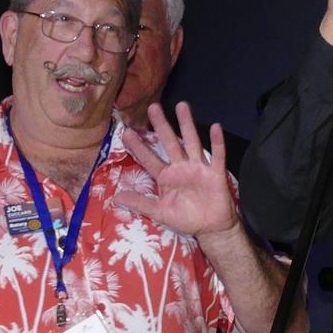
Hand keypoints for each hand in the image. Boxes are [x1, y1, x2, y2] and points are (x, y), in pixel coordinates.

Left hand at [112, 102, 239, 240]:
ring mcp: (198, 168)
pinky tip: (215, 127)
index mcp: (166, 176)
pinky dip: (217, 142)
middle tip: (152, 107)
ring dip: (187, 124)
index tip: (126, 131)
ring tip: (181, 105)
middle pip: (169, 142)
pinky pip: (217, 155)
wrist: (211, 227)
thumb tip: (115, 199)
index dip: (138, 146)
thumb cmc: (185, 218)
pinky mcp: (215, 173)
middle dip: (161, 126)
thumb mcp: (159, 212)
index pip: (149, 158)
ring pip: (191, 142)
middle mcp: (181, 167)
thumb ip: (140, 203)